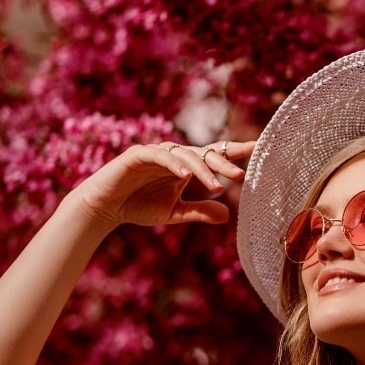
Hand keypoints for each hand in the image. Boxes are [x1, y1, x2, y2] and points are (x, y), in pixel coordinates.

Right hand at [72, 140, 254, 228]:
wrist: (105, 207)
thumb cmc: (139, 206)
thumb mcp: (174, 212)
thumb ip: (198, 211)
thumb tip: (226, 215)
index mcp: (186, 166)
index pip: (214, 155)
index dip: (235, 152)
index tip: (259, 150)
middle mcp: (175, 156)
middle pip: (205, 152)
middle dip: (223, 163)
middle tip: (240, 176)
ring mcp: (157, 152)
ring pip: (186, 154)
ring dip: (203, 170)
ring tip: (216, 186)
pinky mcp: (138, 154)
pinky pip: (160, 156)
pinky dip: (174, 164)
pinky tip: (186, 176)